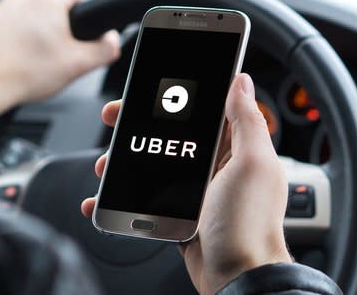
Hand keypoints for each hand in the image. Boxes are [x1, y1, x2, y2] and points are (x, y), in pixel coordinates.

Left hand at [0, 0, 120, 120]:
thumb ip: (106, 49)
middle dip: (69, 30)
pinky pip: (24, 23)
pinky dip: (30, 38)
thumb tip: (112, 41)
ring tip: (44, 59)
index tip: (88, 40)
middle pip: (63, 7)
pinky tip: (29, 58)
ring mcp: (7, 4)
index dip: (93, 21)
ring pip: (43, 15)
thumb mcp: (79, 64)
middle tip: (65, 55)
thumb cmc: (24, 73)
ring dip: (49, 34)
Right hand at [81, 74, 291, 293]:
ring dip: (127, 161)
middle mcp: (217, 164)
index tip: (150, 88)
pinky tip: (104, 198)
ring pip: (155, 163)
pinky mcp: (180, 210)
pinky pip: (147, 195)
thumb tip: (241, 82)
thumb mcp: (252, 164)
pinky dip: (124, 196)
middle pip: (172, 133)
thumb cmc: (249, 224)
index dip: (177, 95)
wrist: (236, 277)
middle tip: (117, 120)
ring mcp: (196, 188)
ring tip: (108, 166)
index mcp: (236, 147)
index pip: (204, 109)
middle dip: (141, 125)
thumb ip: (247, 121)